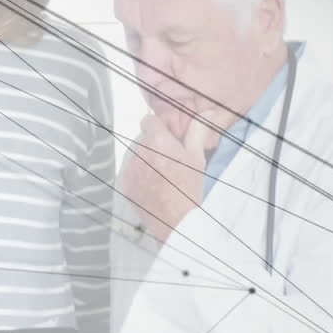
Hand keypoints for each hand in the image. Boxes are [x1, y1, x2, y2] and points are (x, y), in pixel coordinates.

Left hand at [124, 109, 226, 242]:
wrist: (176, 220)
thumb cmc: (189, 187)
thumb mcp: (197, 157)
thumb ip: (198, 132)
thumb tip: (207, 113)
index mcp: (158, 141)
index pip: (148, 120)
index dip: (158, 127)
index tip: (167, 136)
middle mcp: (139, 152)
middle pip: (144, 140)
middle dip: (155, 146)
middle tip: (171, 161)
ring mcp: (130, 168)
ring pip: (137, 156)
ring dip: (147, 161)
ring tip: (164, 177)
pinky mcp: (125, 183)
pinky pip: (132, 173)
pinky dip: (140, 176)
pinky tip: (155, 187)